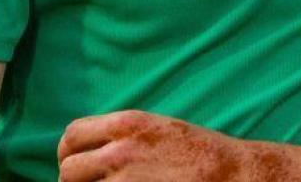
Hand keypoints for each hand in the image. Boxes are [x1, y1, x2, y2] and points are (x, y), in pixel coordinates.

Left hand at [57, 110, 252, 181]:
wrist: (231, 175)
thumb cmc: (200, 152)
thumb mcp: (158, 128)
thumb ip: (123, 135)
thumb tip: (92, 150)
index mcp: (128, 123)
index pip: (73, 135)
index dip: (68, 151)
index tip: (75, 162)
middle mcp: (121, 150)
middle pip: (69, 169)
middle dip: (74, 180)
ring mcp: (125, 181)